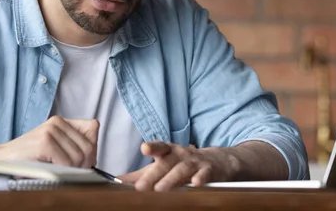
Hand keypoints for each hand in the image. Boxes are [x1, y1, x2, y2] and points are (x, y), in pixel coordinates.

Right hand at [0, 116, 98, 167]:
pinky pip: (67, 162)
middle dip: (84, 164)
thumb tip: (94, 157)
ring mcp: (51, 131)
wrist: (0, 160)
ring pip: (80, 156)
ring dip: (72, 170)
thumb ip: (72, 145)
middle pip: (89, 146)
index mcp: (61, 121)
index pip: (93, 128)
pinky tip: (49, 169)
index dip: (91, 147)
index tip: (81, 161)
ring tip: (56, 171)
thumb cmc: (28, 159)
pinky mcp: (45, 142)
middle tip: (69, 172)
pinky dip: (62, 171)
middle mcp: (57, 122)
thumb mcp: (53, 148)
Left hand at [119, 141, 235, 190]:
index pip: (159, 147)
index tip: (143, 149)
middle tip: (141, 186)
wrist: (217, 162)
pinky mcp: (208, 171)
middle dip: (154, 174)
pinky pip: (204, 174)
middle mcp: (180, 154)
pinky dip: (200, 179)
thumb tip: (119, 179)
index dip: (152, 147)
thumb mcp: (164, 164)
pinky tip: (195, 184)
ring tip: (160, 189)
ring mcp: (195, 162)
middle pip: (167, 162)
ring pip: (182, 169)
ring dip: (171, 178)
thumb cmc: (184, 163)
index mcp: (168, 151)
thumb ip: (142, 173)